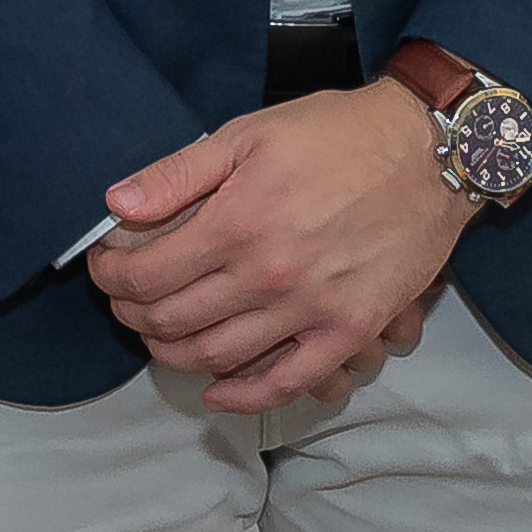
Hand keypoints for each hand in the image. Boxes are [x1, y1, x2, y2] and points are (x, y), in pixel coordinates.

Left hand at [84, 81, 471, 413]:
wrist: (427, 153)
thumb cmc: (336, 135)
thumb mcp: (247, 135)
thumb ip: (177, 174)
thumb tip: (117, 205)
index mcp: (236, 223)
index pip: (146, 274)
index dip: (111, 276)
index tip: (104, 266)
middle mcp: (267, 275)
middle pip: (173, 319)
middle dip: (132, 314)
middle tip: (123, 299)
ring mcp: (310, 311)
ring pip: (218, 356)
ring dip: (173, 353)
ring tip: (157, 334)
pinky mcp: (349, 331)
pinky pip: (287, 382)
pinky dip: (244, 396)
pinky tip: (217, 391)